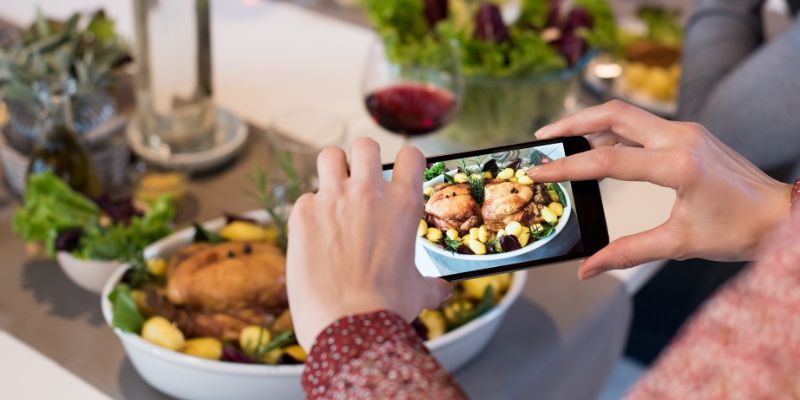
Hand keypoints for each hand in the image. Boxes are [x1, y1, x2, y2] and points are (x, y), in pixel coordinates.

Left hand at [286, 138, 450, 349]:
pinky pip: (305, 198)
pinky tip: (313, 236)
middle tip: (360, 181)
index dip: (405, 162)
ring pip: (329, 155)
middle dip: (362, 159)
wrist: (347, 325)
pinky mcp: (302, 214)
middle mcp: (368, 193)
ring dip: (333, 169)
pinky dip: (310, 212)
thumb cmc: (388, 309)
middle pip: (365, 144)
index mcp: (403, 204)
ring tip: (333, 192)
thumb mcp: (418, 291)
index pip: (411, 155)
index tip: (398, 176)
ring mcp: (332, 199)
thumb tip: (444, 291)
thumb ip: (432, 284)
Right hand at [529, 101, 791, 278]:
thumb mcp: (679, 244)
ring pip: (627, 115)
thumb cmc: (739, 231)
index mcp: (678, 165)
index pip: (608, 160)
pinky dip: (614, 132)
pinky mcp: (689, 134)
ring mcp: (687, 131)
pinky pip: (642, 126)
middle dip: (573, 122)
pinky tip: (598, 148)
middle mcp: (681, 138)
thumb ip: (627, 252)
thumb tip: (587, 269)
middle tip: (542, 137)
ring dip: (591, 123)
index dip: (567, 168)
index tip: (538, 172)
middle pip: (614, 114)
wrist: (782, 216)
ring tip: (562, 141)